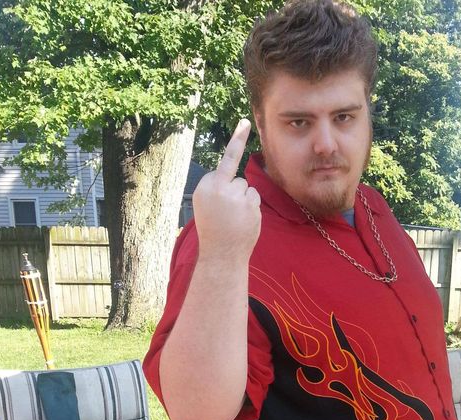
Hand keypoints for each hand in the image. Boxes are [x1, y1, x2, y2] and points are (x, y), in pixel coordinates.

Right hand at [192, 118, 260, 260]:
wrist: (220, 255)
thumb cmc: (212, 229)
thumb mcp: (206, 204)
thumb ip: (217, 187)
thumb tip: (236, 179)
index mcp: (206, 185)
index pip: (226, 160)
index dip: (238, 139)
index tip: (246, 122)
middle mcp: (220, 188)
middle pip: (237, 179)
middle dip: (234, 193)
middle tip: (226, 214)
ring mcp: (237, 197)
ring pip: (247, 188)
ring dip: (243, 201)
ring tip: (234, 219)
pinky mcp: (250, 206)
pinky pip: (254, 198)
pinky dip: (251, 208)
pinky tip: (242, 222)